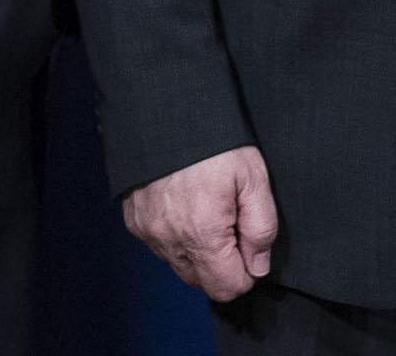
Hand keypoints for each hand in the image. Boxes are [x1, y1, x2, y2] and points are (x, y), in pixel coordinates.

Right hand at [123, 145, 280, 302]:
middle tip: (230, 223)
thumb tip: (257, 265)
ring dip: (196, 251)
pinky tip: (184, 205)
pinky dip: (174, 236)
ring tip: (206, 209)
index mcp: (202, 233)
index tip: (248, 244)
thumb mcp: (253, 178)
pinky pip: (159, 245)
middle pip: (201, 282)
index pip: (227, 288)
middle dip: (221, 265)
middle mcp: (169, 238)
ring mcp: (147, 229)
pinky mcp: (134, 219)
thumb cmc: (212, 140)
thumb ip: (261, 229)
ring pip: (179, 265)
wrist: (164, 107)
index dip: (245, 272)